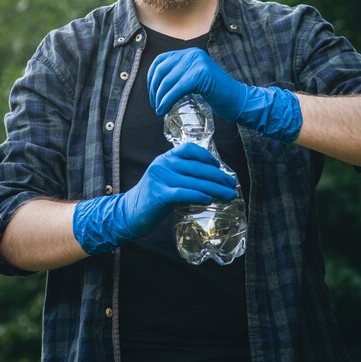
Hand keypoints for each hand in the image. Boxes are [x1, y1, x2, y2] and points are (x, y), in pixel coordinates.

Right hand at [73, 142, 236, 254]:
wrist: (129, 212)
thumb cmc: (154, 197)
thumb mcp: (168, 179)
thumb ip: (184, 175)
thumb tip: (213, 179)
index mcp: (165, 158)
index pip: (189, 149)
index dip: (206, 156)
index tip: (219, 167)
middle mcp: (162, 165)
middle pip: (196, 167)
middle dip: (218, 177)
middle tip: (232, 185)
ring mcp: (160, 179)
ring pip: (194, 182)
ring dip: (215, 189)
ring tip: (228, 195)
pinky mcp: (159, 195)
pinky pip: (183, 193)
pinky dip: (198, 196)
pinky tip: (209, 200)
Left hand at [148, 47, 246, 120]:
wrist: (238, 100)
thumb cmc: (217, 94)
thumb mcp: (195, 79)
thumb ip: (180, 76)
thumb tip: (156, 86)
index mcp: (190, 53)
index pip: (161, 60)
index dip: (151, 77)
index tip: (152, 93)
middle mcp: (192, 54)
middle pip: (162, 70)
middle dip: (154, 89)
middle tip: (155, 105)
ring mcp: (197, 63)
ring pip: (168, 81)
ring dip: (159, 98)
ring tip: (159, 110)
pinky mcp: (201, 74)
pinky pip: (176, 89)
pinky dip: (167, 101)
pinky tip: (164, 110)